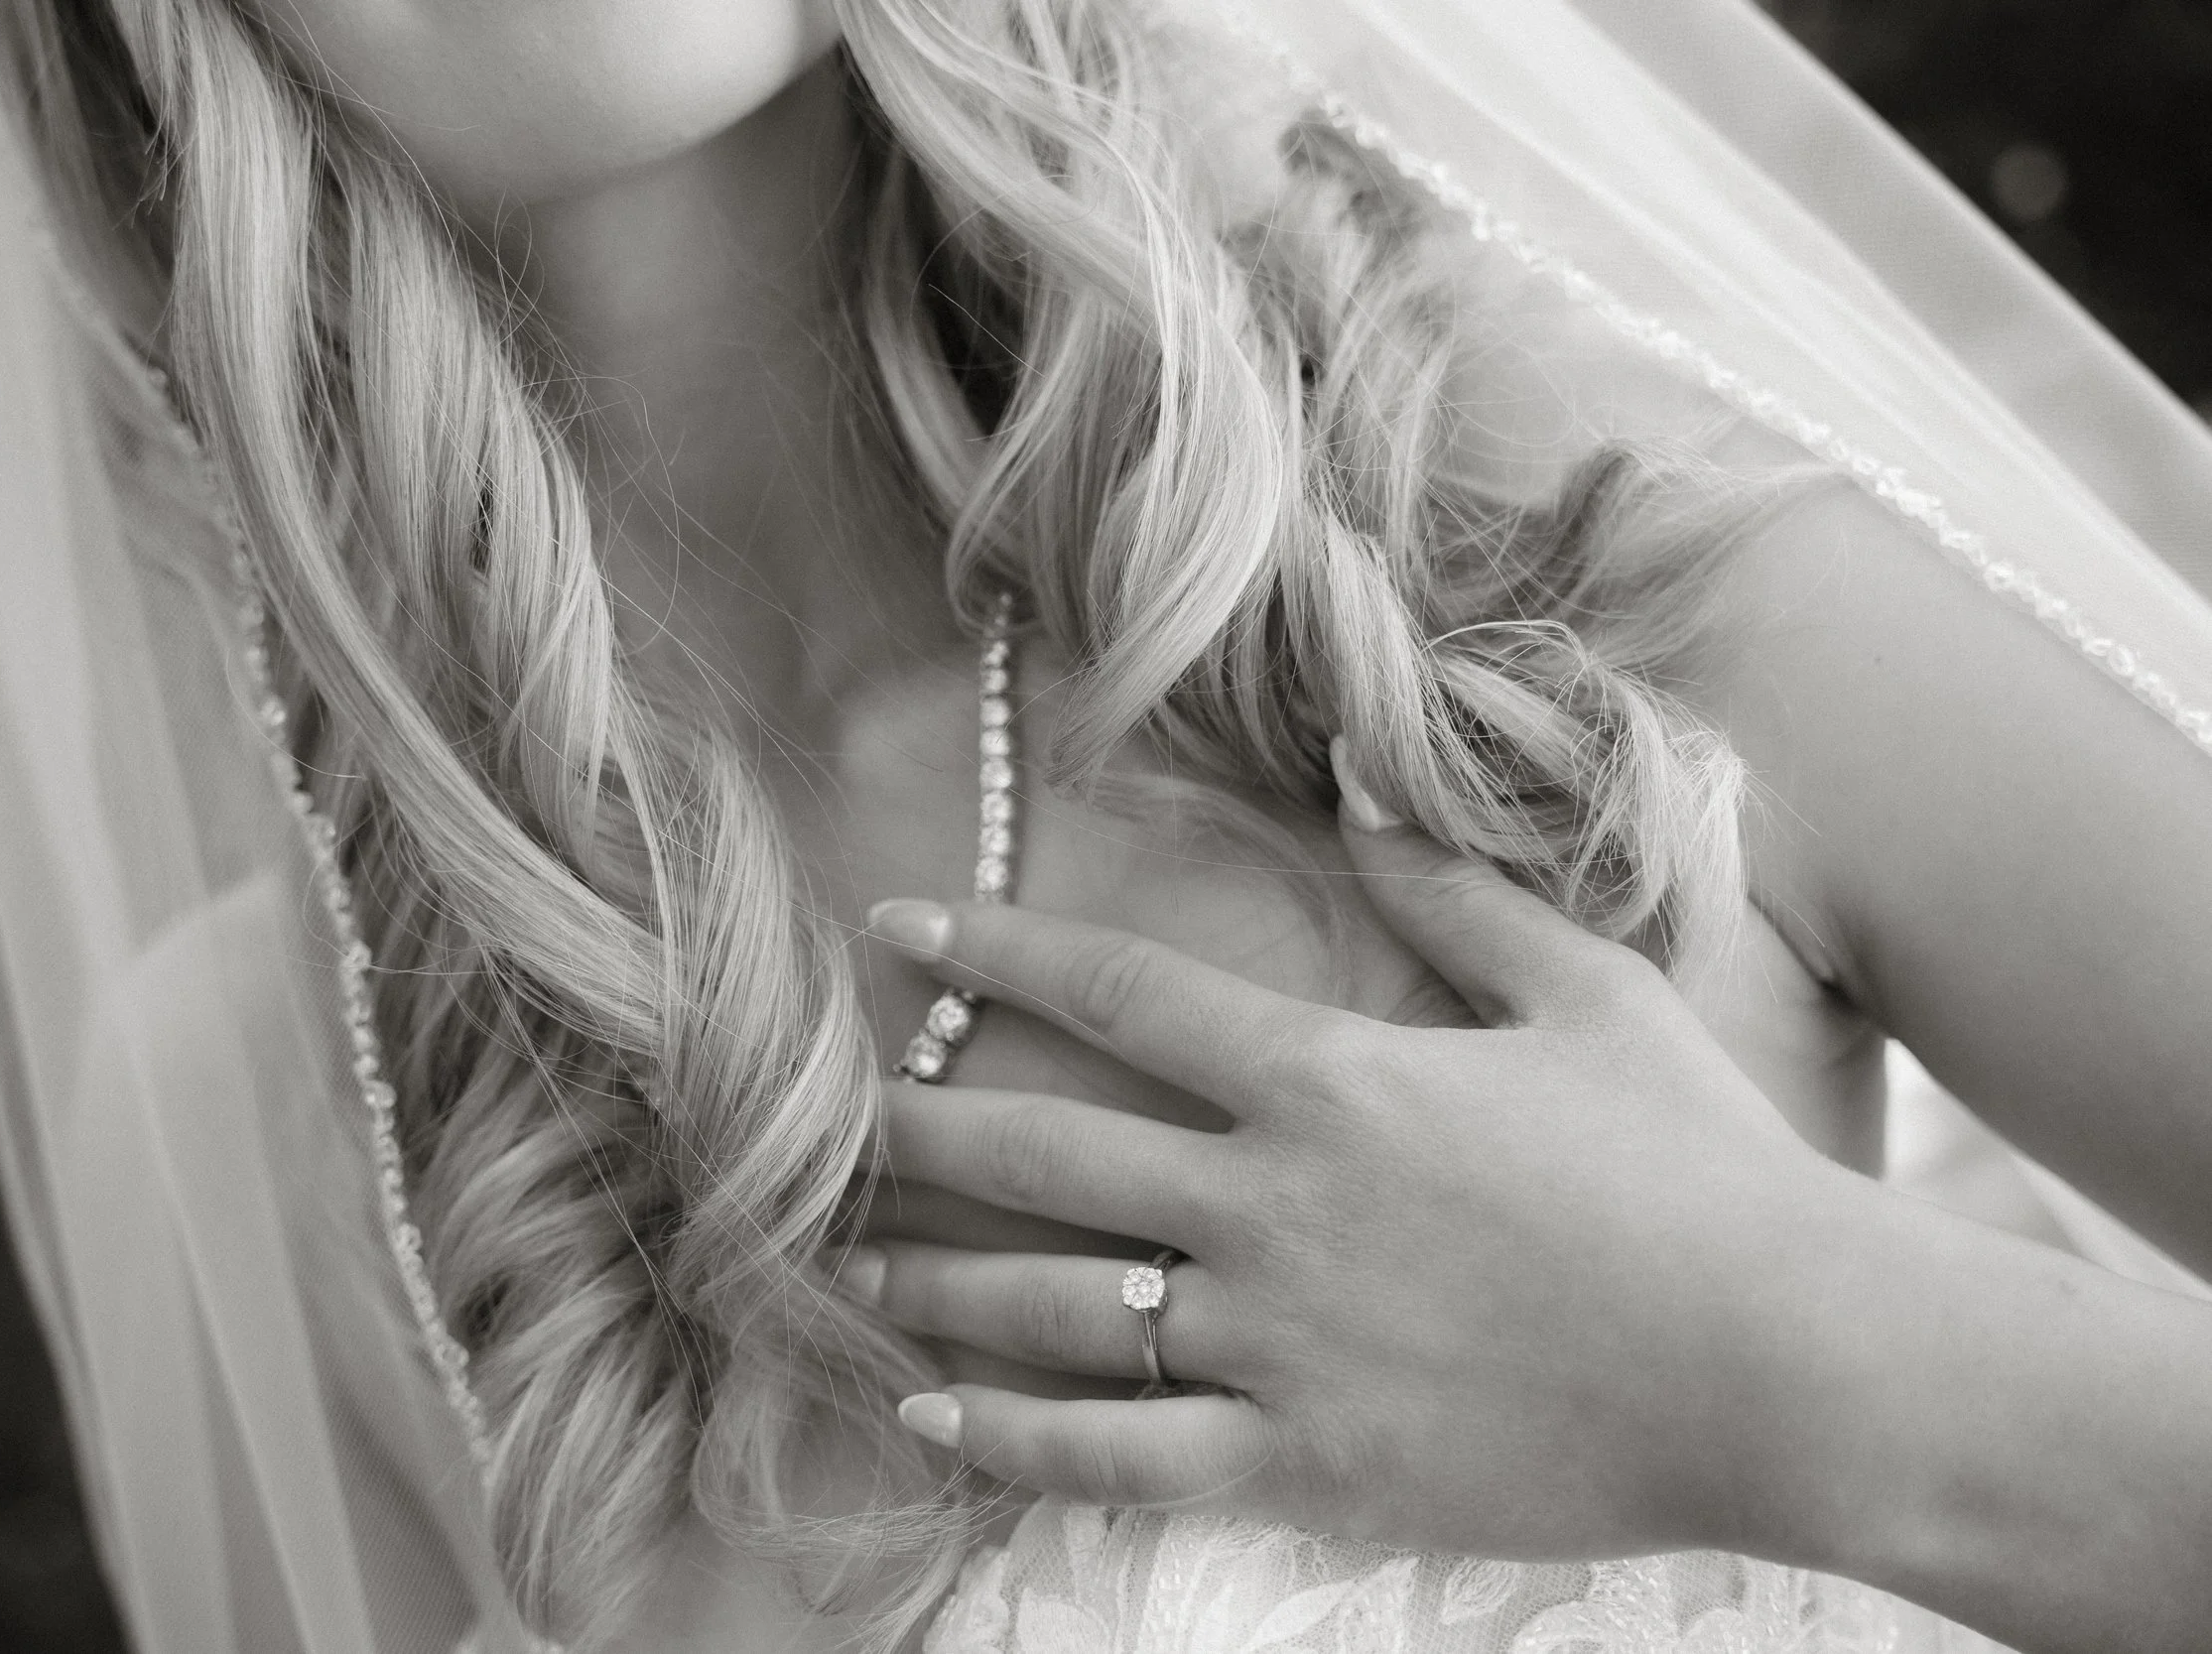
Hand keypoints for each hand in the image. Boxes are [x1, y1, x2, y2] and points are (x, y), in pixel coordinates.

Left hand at [846, 747, 1870, 1561]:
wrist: (1796, 1365)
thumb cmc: (1702, 1168)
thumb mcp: (1587, 991)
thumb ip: (1451, 887)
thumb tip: (1352, 776)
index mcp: (1334, 1079)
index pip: (1120, 998)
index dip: (993, 957)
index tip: (895, 928)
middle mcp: (1276, 1205)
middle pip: (1047, 1155)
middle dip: (920, 1127)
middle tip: (822, 1116)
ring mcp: (1281, 1344)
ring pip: (1056, 1310)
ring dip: (936, 1281)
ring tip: (848, 1263)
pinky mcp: (1308, 1468)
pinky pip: (1120, 1460)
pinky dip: (1010, 1446)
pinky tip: (927, 1424)